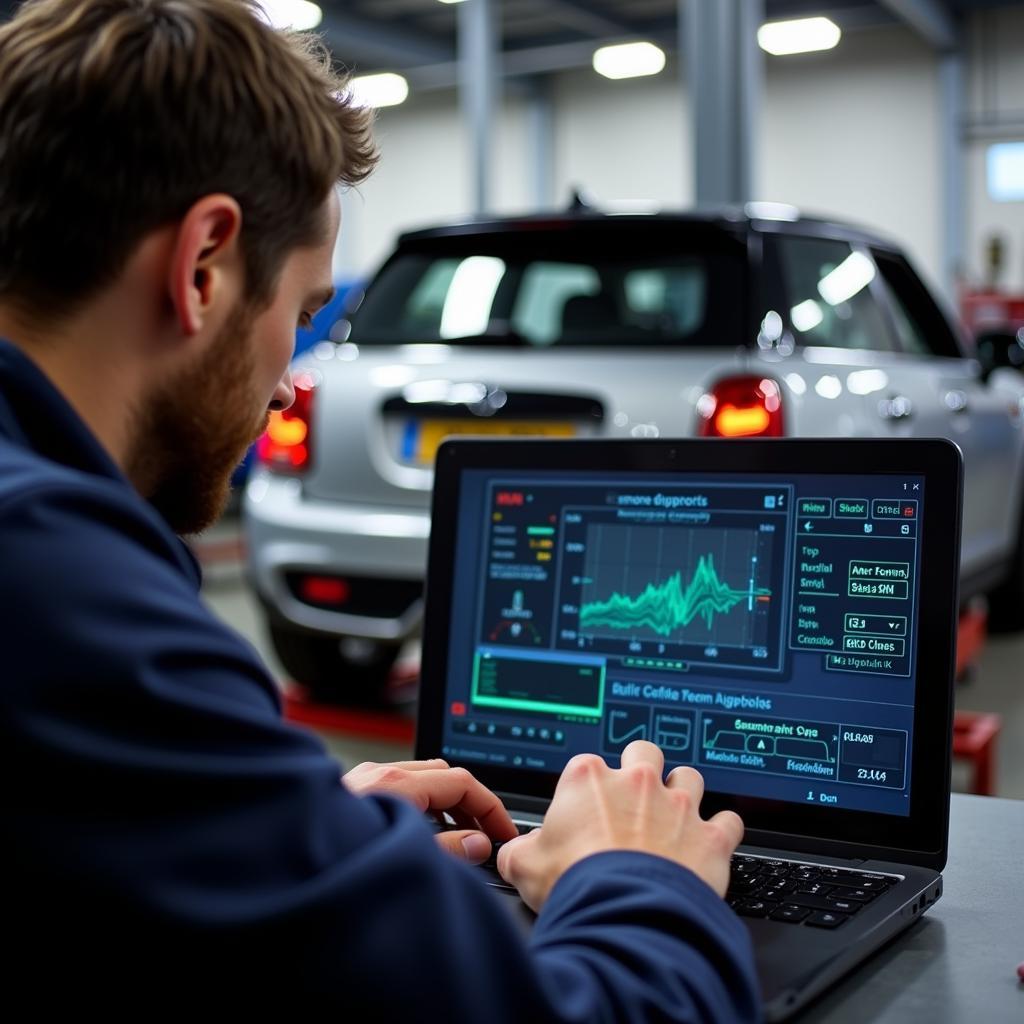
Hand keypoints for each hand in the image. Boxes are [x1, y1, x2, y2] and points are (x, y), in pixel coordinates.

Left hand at [343, 758, 517, 862]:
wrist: (275, 867)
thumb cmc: (332, 861)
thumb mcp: (405, 858)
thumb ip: (447, 848)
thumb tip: (477, 843)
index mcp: (397, 783)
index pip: (462, 781)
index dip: (490, 807)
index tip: (503, 832)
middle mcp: (377, 775)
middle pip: (442, 774)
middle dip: (469, 803)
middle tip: (483, 836)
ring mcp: (359, 782)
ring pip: (418, 781)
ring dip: (442, 806)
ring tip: (455, 841)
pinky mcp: (346, 796)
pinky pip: (395, 792)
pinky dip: (417, 808)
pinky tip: (416, 838)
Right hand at [497, 740, 742, 911]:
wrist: (625, 916)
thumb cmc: (576, 885)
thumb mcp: (525, 867)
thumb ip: (519, 851)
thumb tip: (514, 854)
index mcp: (589, 779)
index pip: (586, 766)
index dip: (586, 789)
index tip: (585, 811)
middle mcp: (637, 783)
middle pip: (644, 752)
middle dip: (641, 769)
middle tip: (634, 798)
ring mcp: (678, 806)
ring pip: (690, 776)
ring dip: (684, 793)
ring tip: (675, 816)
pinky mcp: (710, 836)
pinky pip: (729, 820)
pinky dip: (723, 831)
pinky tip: (713, 843)